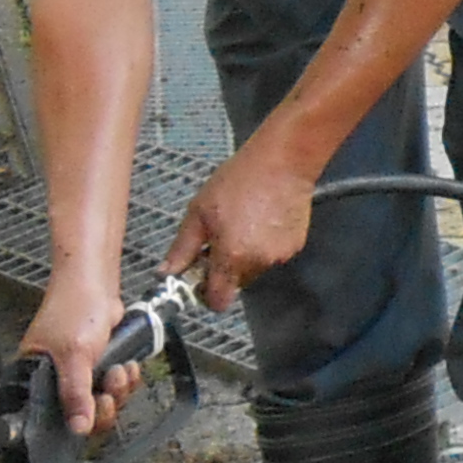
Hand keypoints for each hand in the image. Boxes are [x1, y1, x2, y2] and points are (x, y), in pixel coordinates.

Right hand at [19, 257, 141, 438]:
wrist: (94, 282)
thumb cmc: (73, 308)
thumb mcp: (74, 354)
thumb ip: (75, 393)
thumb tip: (78, 428)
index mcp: (36, 379)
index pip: (53, 418)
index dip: (78, 422)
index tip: (93, 411)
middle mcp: (56, 380)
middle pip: (85, 414)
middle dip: (105, 403)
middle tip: (109, 388)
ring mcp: (80, 373)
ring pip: (104, 401)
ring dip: (119, 389)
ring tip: (119, 369)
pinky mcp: (99, 366)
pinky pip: (115, 386)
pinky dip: (125, 379)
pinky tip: (127, 365)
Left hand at [167, 134, 318, 310]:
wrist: (283, 161)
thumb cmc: (237, 180)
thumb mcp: (199, 211)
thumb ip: (183, 247)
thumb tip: (167, 272)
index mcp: (232, 257)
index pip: (219, 301)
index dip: (207, 294)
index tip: (201, 277)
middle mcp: (258, 263)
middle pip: (236, 284)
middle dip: (225, 269)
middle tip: (221, 238)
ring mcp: (280, 256)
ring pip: (254, 269)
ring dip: (245, 256)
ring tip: (244, 223)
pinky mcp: (295, 246)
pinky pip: (272, 255)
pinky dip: (264, 245)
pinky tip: (263, 219)